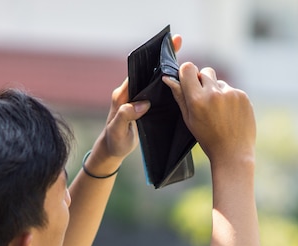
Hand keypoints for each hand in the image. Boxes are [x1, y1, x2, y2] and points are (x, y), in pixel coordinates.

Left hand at [88, 35, 183, 171]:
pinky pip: (155, 91)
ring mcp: (136, 99)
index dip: (150, 60)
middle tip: (178, 43)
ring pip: (152, 80)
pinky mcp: (143, 105)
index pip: (137, 73)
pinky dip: (166, 84)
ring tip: (184, 59)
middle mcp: (129, 93)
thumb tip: (143, 104)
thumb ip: (125, 115)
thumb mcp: (118, 130)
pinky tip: (180, 82)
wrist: (113, 150)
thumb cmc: (115, 141)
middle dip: (161, 57)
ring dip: (166, 70)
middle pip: (146, 71)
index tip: (165, 47)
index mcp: (122, 95)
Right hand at [163, 63, 255, 167]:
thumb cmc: (207, 138)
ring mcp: (231, 93)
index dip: (187, 73)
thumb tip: (169, 79)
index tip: (188, 81)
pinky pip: (232, 89)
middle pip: (205, 71)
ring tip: (218, 111)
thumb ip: (180, 96)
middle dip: (202, 81)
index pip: (188, 68)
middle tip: (204, 100)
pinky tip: (229, 114)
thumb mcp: (189, 119)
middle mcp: (214, 93)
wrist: (233, 152)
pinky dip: (229, 98)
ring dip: (216, 91)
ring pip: (219, 81)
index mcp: (197, 100)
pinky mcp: (243, 96)